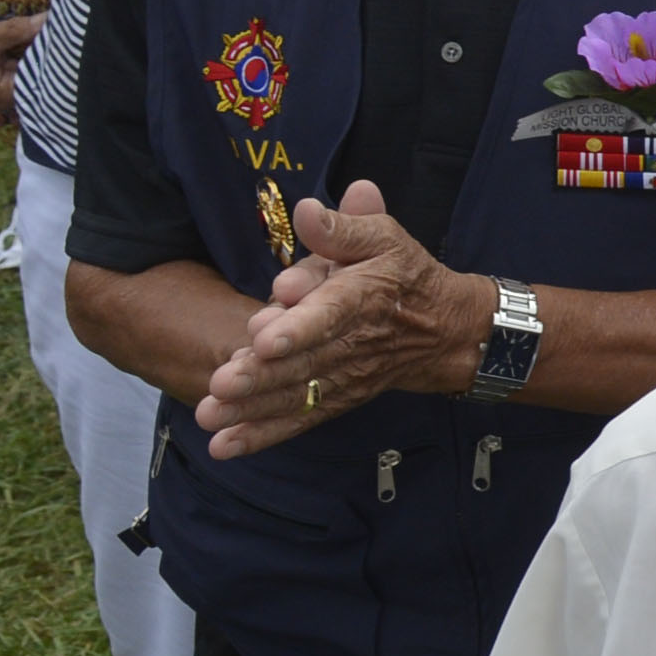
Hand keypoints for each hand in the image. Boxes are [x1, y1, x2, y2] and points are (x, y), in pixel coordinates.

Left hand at [199, 181, 484, 454]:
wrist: (445, 329)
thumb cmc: (404, 275)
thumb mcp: (384, 237)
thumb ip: (342, 228)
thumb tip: (306, 211)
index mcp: (364, 295)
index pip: (332, 311)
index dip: (300, 326)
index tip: (265, 337)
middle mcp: (353, 341)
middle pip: (305, 361)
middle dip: (262, 375)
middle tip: (222, 383)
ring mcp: (344, 375)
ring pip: (297, 394)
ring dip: (253, 408)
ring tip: (210, 415)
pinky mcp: (337, 397)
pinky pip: (300, 418)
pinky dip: (263, 434)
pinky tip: (226, 445)